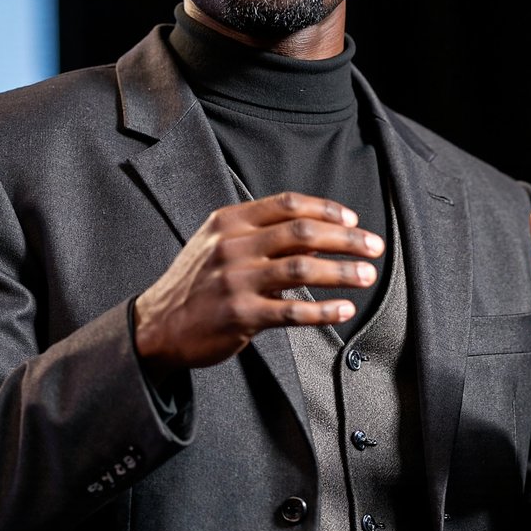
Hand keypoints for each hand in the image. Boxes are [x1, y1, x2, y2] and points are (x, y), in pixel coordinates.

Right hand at [134, 191, 384, 376]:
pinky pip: (291, 312)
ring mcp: (235, 281)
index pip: (287, 204)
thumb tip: (319, 237)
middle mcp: (232, 246)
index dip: (326, 210)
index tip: (353, 220)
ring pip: (301, 269)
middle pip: (301, 233)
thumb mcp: (220, 246)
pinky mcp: (240, 316)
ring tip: (367, 275)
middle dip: (346, 238)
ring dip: (342, 272)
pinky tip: (344, 309)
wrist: (156, 326)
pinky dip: (323, 310)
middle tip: (374, 246)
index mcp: (229, 222)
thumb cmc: (196, 284)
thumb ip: (264, 237)